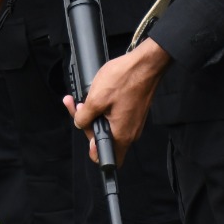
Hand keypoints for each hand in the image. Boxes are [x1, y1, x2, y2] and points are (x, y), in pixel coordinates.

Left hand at [65, 38, 171, 166]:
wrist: (146, 64)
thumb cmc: (125, 80)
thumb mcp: (96, 99)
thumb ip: (84, 117)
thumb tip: (80, 124)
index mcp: (121, 135)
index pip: (108, 159)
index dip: (93, 148)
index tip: (86, 129)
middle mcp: (130, 132)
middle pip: (104, 138)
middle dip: (88, 122)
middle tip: (78, 106)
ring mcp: (133, 122)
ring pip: (108, 125)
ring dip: (94, 113)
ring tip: (83, 98)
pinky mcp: (134, 112)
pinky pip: (116, 116)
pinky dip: (104, 107)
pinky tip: (97, 94)